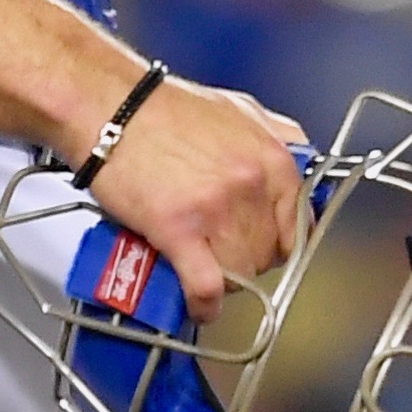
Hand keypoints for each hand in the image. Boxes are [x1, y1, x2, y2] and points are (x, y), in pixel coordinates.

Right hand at [88, 76, 305, 313]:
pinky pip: (206, 286)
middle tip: (225, 256)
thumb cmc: (164, 107)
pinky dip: (204, 304)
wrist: (112, 106)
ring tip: (206, 273)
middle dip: (247, 261)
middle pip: (268, 254)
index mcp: (273, 158)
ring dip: (224, 282)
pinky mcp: (179, 230)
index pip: (298, 226)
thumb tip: (299, 163)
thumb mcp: (241, 109)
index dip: (278, 243)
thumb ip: (278, 137)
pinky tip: (200, 305)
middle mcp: (252, 184)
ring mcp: (218, 209)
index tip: (265, 250)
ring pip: (240, 274)